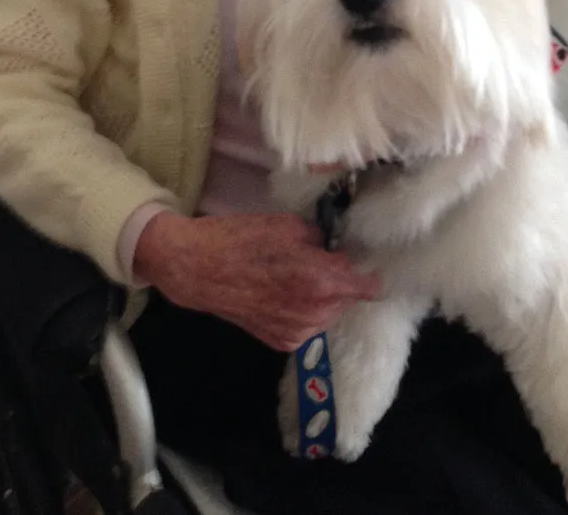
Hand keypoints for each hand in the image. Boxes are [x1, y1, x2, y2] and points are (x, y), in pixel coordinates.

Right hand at [132, 210, 380, 350]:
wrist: (197, 269)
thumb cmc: (242, 238)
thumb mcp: (289, 225)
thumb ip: (322, 239)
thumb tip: (338, 245)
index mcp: (321, 281)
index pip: (370, 287)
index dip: (369, 271)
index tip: (365, 260)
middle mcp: (314, 313)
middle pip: (348, 298)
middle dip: (339, 280)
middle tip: (316, 259)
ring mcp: (297, 332)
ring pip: (329, 313)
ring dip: (322, 297)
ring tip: (294, 276)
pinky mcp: (281, 342)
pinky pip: (307, 325)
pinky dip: (302, 310)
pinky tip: (280, 292)